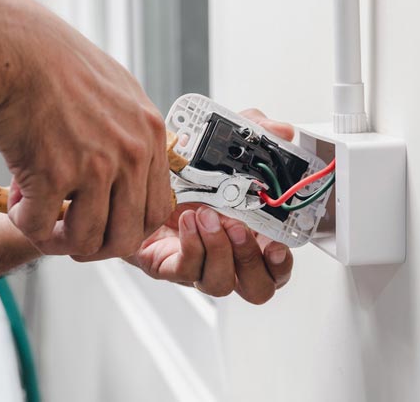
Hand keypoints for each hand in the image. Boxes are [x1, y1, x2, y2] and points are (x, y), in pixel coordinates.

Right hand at [0, 0, 171, 257]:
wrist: (13, 49)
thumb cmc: (58, 66)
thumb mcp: (120, 93)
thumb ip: (134, 135)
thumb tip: (134, 171)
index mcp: (150, 137)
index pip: (157, 212)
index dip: (128, 230)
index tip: (105, 228)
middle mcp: (131, 154)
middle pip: (127, 237)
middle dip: (96, 247)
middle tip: (69, 237)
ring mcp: (95, 166)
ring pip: (85, 241)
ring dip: (56, 239)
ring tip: (36, 216)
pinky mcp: (53, 173)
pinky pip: (39, 226)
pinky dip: (24, 223)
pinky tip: (15, 201)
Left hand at [128, 109, 294, 303]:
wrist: (137, 173)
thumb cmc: (186, 168)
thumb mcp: (225, 143)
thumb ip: (256, 134)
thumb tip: (282, 131)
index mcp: (250, 235)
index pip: (276, 266)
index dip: (281, 262)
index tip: (275, 243)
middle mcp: (228, 256)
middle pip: (256, 288)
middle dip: (250, 260)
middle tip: (237, 228)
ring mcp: (199, 264)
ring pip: (219, 283)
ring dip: (218, 250)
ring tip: (206, 216)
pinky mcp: (168, 265)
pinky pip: (185, 271)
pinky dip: (191, 246)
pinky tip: (188, 221)